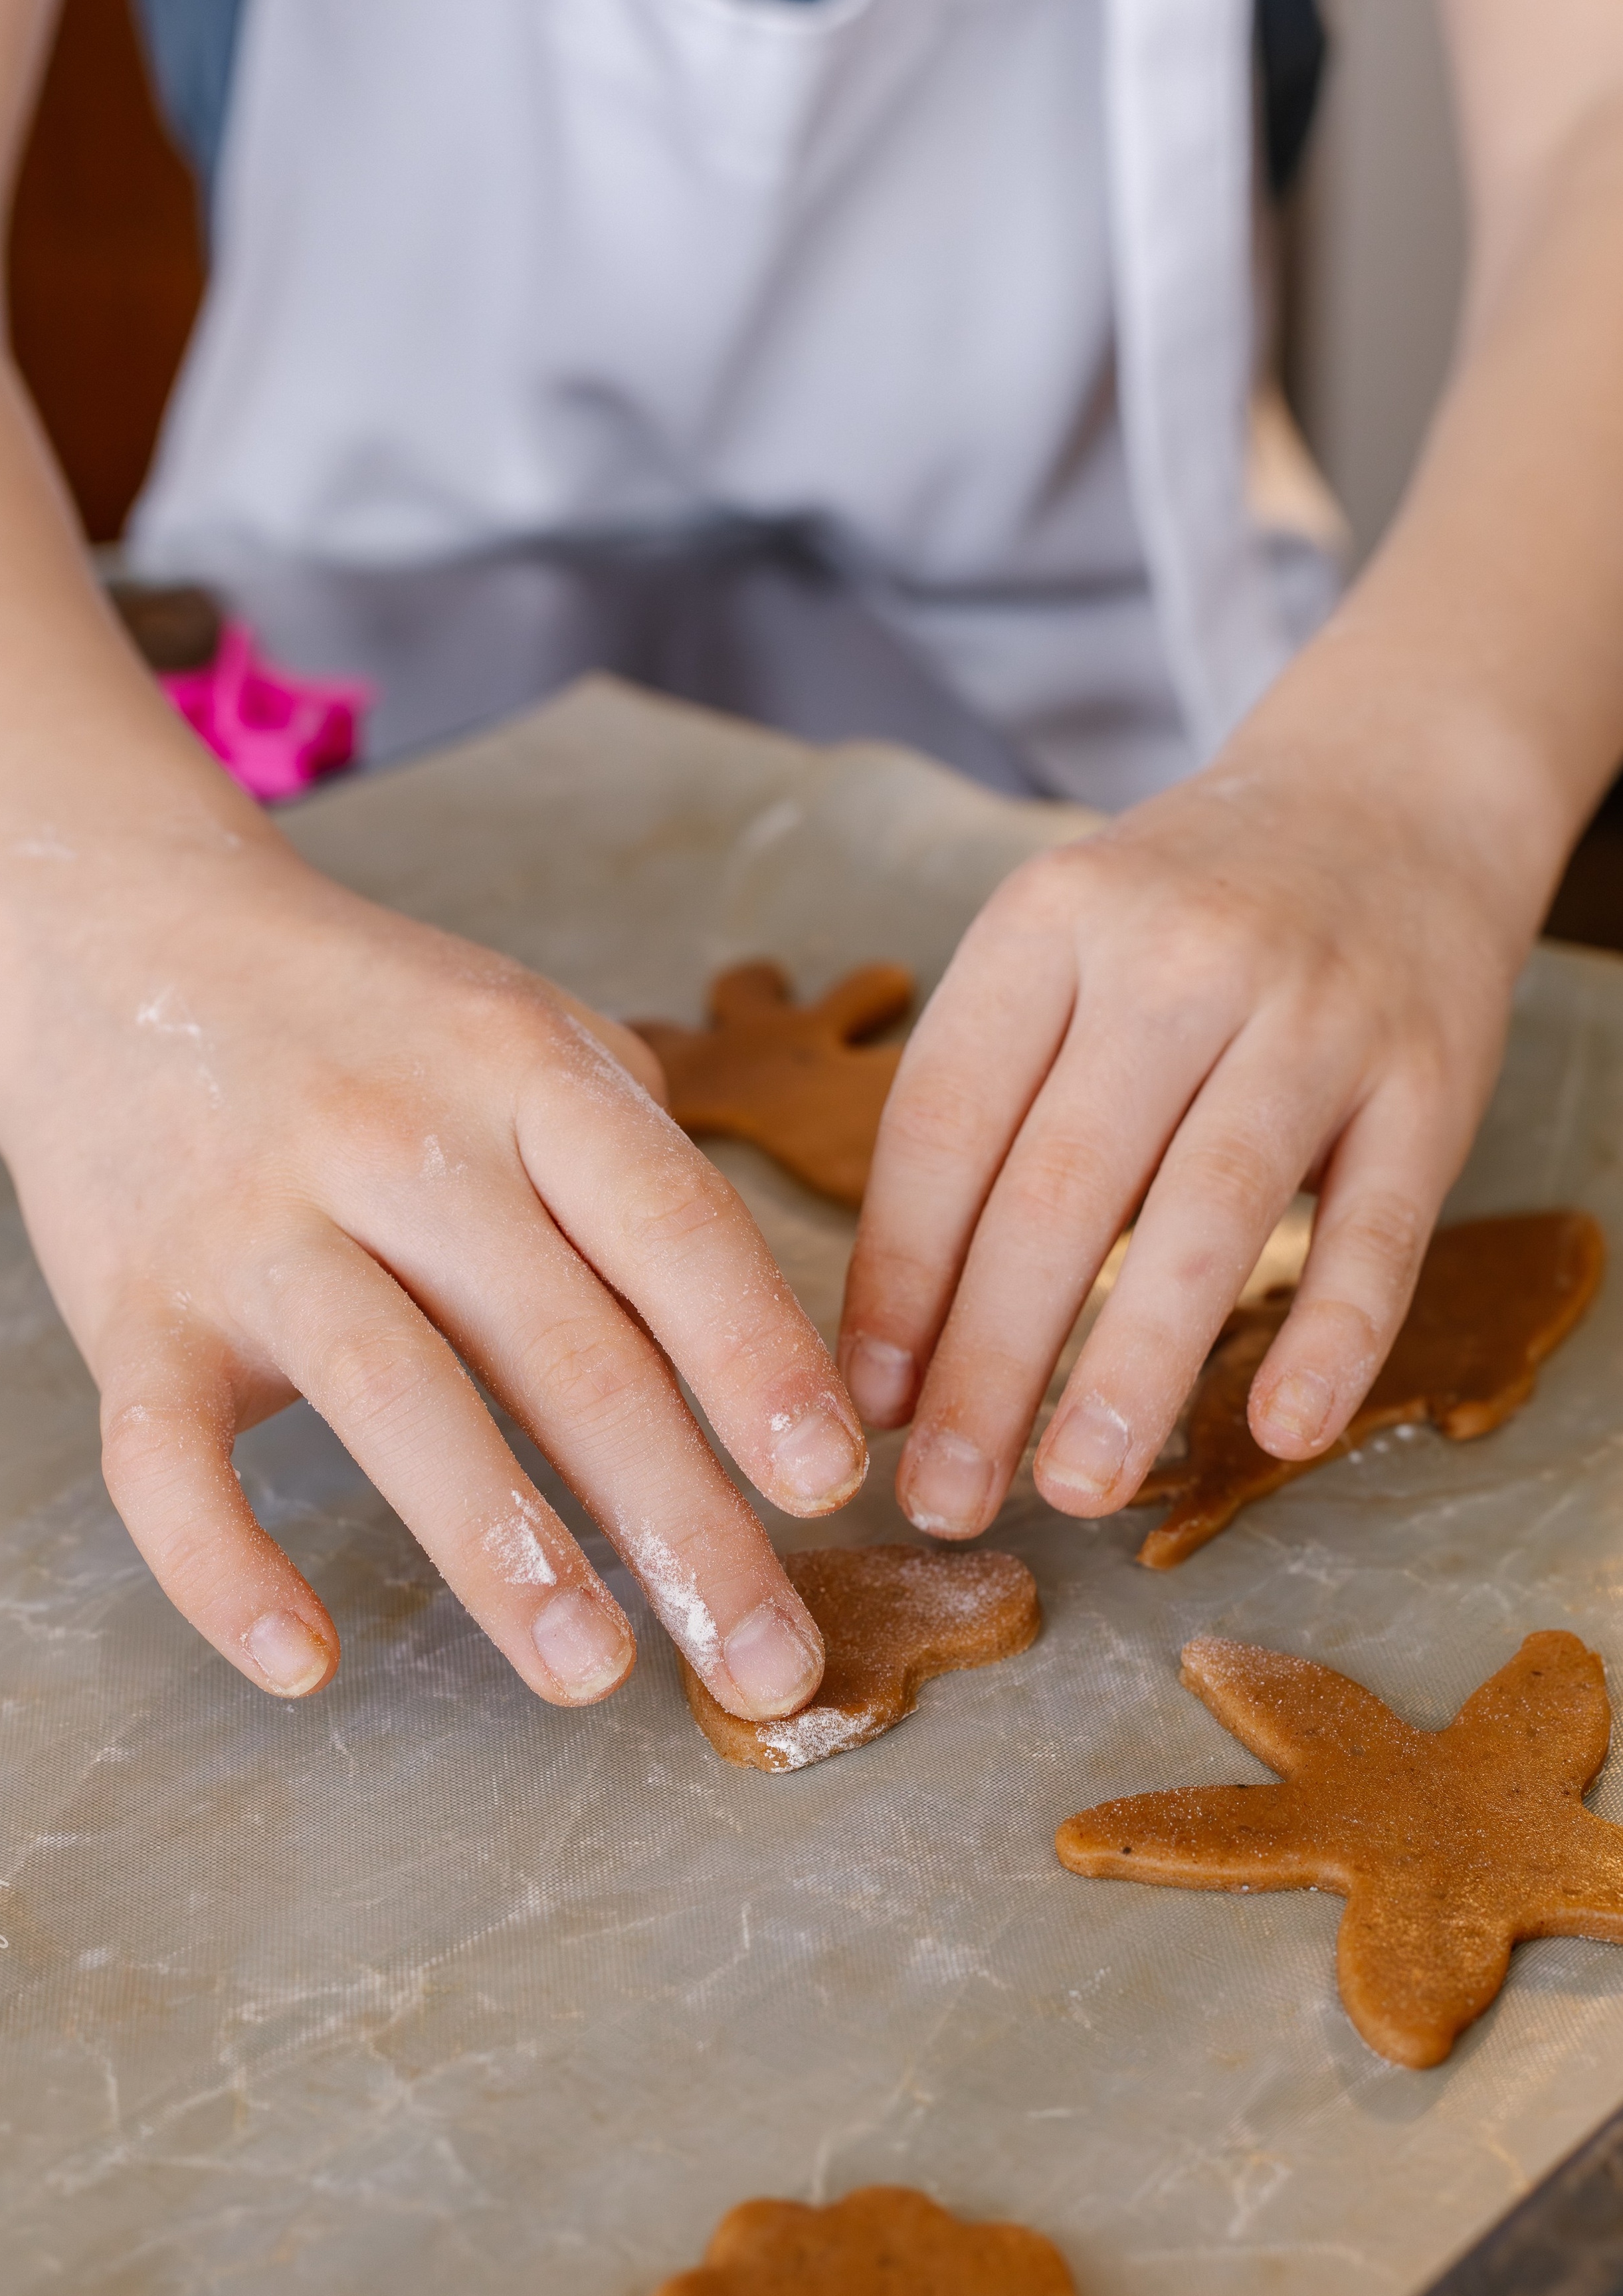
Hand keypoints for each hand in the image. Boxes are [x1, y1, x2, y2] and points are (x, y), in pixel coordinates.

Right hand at [0, 813, 865, 1712]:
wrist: (117, 931)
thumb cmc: (370, 1021)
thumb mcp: (528, 1036)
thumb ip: (640, 1175)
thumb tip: (771, 1370)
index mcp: (523, 1070)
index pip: (668, 1225)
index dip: (756, 1357)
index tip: (830, 1484)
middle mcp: (397, 1139)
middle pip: (562, 1343)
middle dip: (679, 1518)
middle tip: (766, 1665)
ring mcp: (256, 1222)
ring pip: (394, 1398)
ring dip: (502, 1553)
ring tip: (593, 1677)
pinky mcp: (133, 1304)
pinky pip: (164, 1456)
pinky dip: (223, 1567)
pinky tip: (304, 1667)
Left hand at [837, 685, 1563, 1536]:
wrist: (1389, 797)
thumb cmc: (1182, 918)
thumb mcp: (1059, 956)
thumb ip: (981, 1118)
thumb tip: (893, 1350)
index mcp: (1049, 925)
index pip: (944, 1126)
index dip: (898, 1280)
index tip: (864, 1406)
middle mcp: (1174, 959)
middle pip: (1058, 1188)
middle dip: (990, 1361)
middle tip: (945, 1498)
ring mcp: (1311, 1016)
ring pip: (1204, 1214)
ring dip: (1132, 1369)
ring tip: (1074, 1491)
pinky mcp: (1430, 1077)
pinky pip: (1377, 1228)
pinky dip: (1332, 1335)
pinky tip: (1280, 1433)